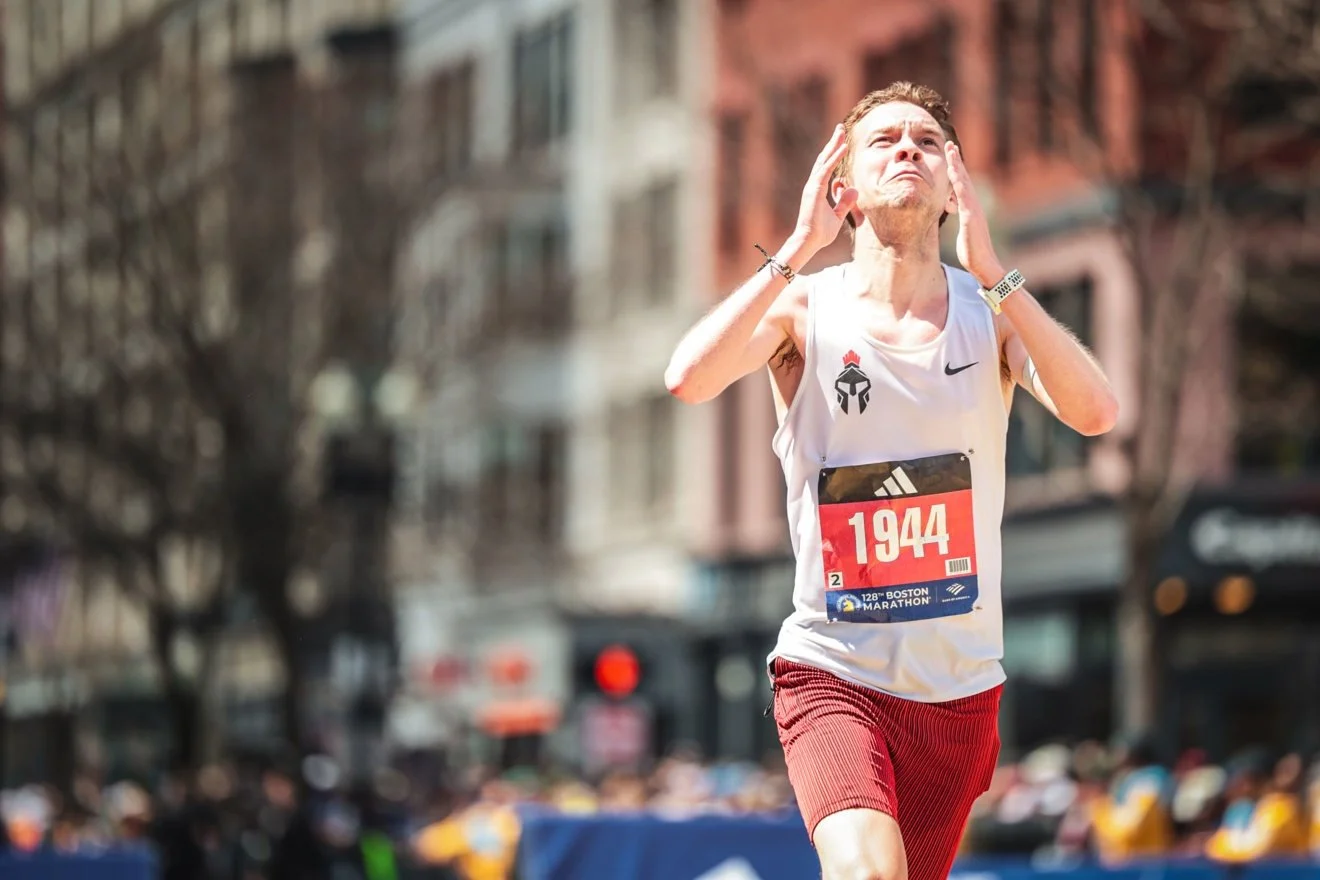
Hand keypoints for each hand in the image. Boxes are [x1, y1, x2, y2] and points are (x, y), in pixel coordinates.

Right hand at [793, 125, 858, 255]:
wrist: (809, 241)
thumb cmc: (820, 233)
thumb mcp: (837, 216)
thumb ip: (844, 203)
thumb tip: (854, 189)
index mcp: (817, 189)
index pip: (827, 166)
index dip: (834, 153)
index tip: (842, 141)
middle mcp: (813, 184)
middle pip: (824, 158)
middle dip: (833, 142)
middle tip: (840, 128)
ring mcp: (812, 186)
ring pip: (824, 160)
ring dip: (833, 144)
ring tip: (841, 131)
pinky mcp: (814, 189)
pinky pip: (826, 169)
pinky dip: (835, 158)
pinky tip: (843, 147)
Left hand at [945, 142, 1005, 287]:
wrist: (984, 264)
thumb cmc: (972, 250)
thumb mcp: (963, 229)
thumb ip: (960, 216)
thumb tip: (952, 208)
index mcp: (970, 208)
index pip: (961, 184)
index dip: (955, 169)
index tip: (949, 154)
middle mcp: (973, 205)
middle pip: (964, 178)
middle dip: (956, 160)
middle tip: (949, 143)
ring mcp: (973, 210)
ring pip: (964, 183)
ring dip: (957, 166)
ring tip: (950, 151)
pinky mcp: (971, 217)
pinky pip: (964, 197)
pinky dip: (959, 184)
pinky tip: (953, 173)